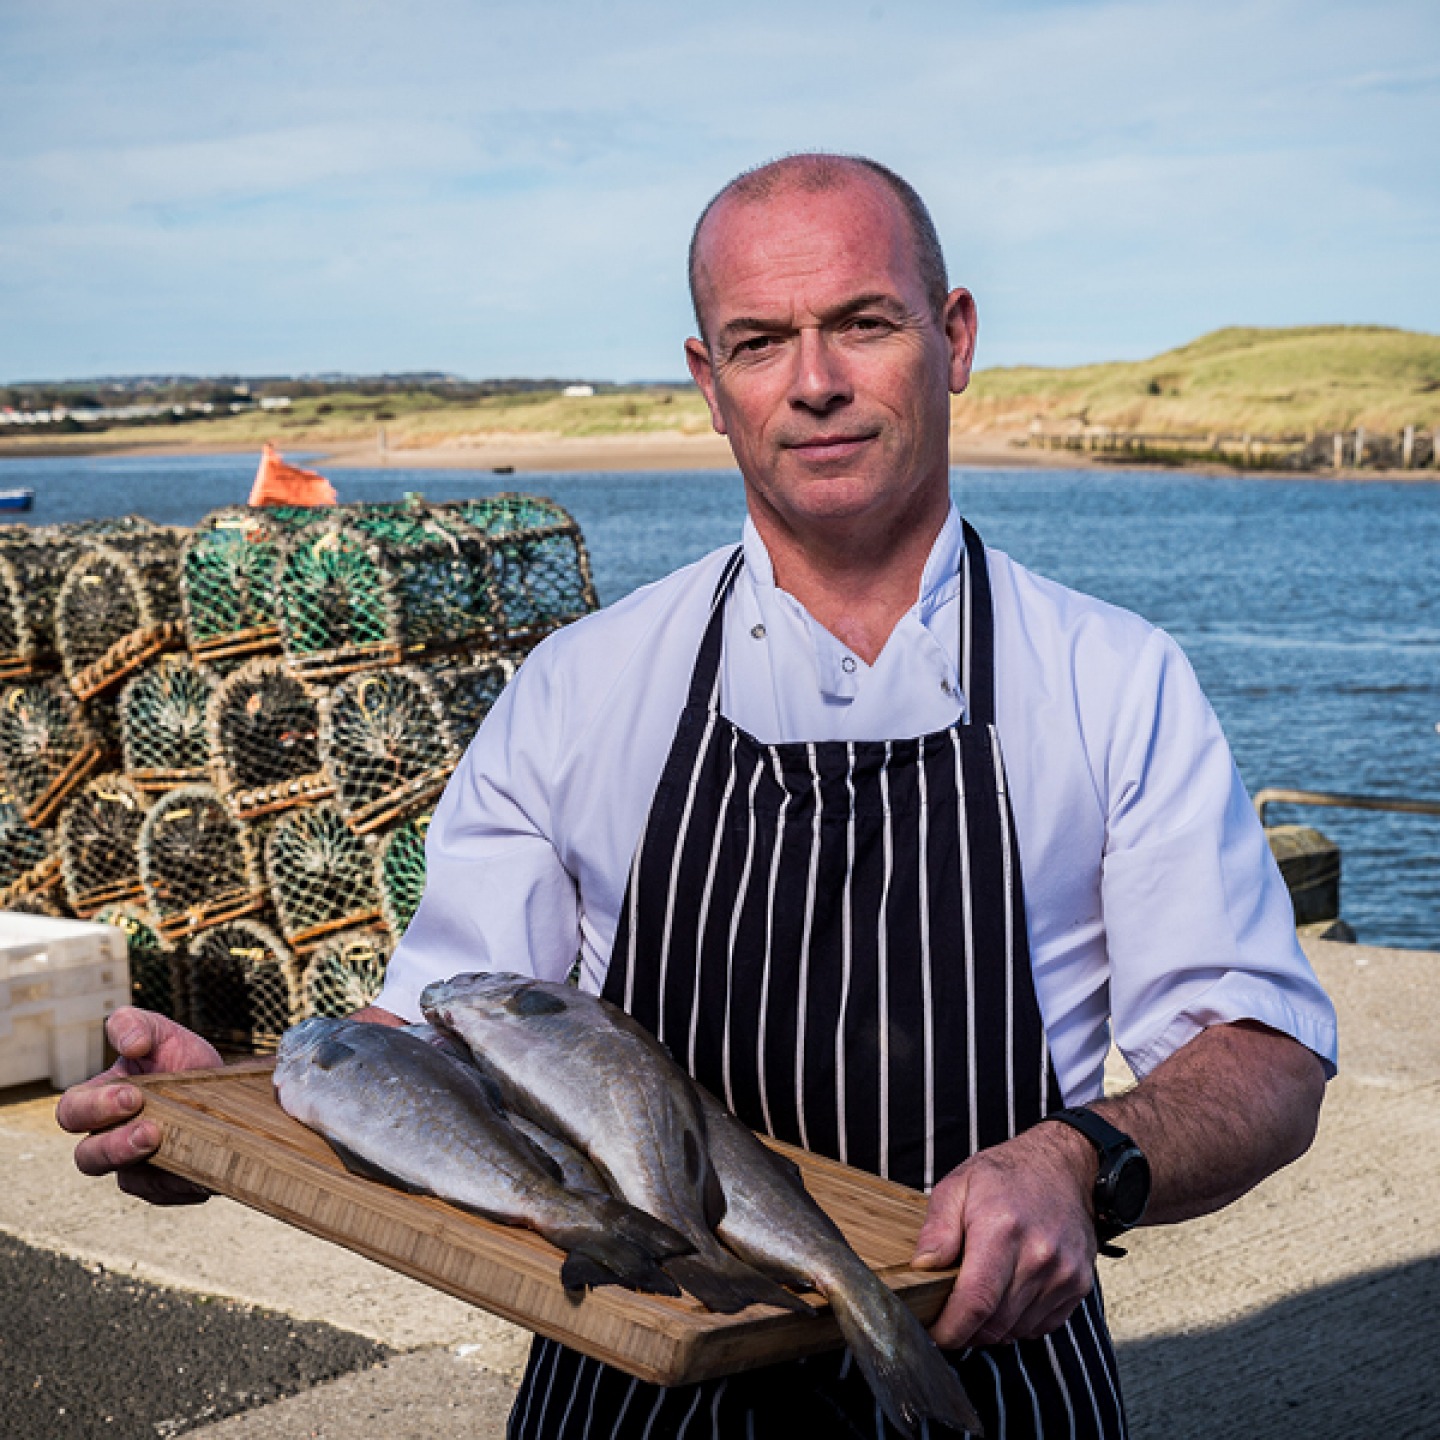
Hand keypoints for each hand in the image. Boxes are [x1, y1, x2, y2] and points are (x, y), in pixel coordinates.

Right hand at [55, 1006, 222, 1204]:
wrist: (229, 1089)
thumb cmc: (183, 1062)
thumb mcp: (162, 1033)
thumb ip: (136, 1024)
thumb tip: (131, 1044)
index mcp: (99, 1102)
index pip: (72, 1113)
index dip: (94, 1109)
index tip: (132, 1096)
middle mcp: (110, 1139)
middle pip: (88, 1158)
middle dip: (114, 1146)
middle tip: (149, 1128)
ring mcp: (138, 1166)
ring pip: (127, 1182)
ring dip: (147, 1168)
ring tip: (169, 1143)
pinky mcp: (168, 1183)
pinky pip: (167, 1192)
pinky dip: (182, 1182)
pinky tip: (198, 1169)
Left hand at [912, 1122, 1098, 1347]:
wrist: (1062, 1166)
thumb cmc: (1006, 1175)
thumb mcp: (958, 1185)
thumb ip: (937, 1229)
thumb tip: (922, 1268)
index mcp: (1001, 1230)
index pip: (976, 1302)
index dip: (952, 1329)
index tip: (935, 1334)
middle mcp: (1038, 1255)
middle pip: (996, 1323)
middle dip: (967, 1330)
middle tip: (949, 1316)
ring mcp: (1063, 1273)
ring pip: (1017, 1330)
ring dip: (992, 1328)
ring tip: (978, 1300)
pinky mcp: (1078, 1285)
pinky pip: (1041, 1326)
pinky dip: (1018, 1322)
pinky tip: (1007, 1296)